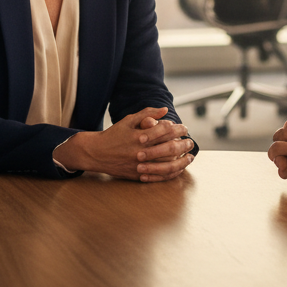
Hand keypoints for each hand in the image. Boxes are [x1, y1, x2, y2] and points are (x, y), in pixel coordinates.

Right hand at [53, 107, 194, 181]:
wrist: (96, 153)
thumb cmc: (114, 134)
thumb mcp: (129, 120)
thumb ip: (148, 113)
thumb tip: (165, 110)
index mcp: (139, 136)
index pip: (165, 131)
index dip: (177, 128)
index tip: (184, 127)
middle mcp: (140, 151)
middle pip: (168, 148)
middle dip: (183, 144)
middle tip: (191, 141)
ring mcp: (139, 165)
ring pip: (166, 164)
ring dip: (181, 160)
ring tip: (190, 156)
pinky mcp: (137, 176)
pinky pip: (158, 177)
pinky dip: (170, 173)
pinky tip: (178, 169)